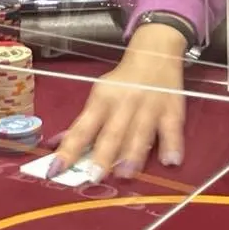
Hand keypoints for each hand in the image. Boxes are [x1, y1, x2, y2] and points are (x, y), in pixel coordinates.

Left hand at [51, 25, 186, 181]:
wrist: (156, 52)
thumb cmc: (123, 81)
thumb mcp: (101, 94)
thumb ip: (88, 123)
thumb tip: (65, 150)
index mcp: (103, 99)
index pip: (82, 128)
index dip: (69, 149)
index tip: (55, 170)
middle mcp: (126, 102)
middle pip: (113, 131)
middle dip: (104, 155)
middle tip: (95, 177)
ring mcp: (151, 105)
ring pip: (141, 131)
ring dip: (134, 153)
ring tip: (127, 174)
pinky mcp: (172, 107)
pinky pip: (172, 128)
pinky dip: (173, 144)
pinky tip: (171, 160)